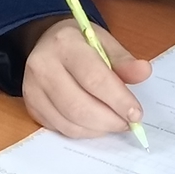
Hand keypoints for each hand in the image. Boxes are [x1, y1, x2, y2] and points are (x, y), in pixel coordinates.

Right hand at [21, 17, 152, 139]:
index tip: (136, 114)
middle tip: (127, 123)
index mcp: (64, 44)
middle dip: (109, 121)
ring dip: (98, 129)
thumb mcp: (103, 41)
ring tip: (113, 122)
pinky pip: (60, 128)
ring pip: (69, 122)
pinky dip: (83, 131)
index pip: (94, 78)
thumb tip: (143, 72)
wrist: (46, 42)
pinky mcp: (31, 105)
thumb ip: (123, 60)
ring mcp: (33, 88)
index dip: (118, 100)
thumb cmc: (79, 42)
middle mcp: (42, 66)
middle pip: (79, 106)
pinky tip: (94, 123)